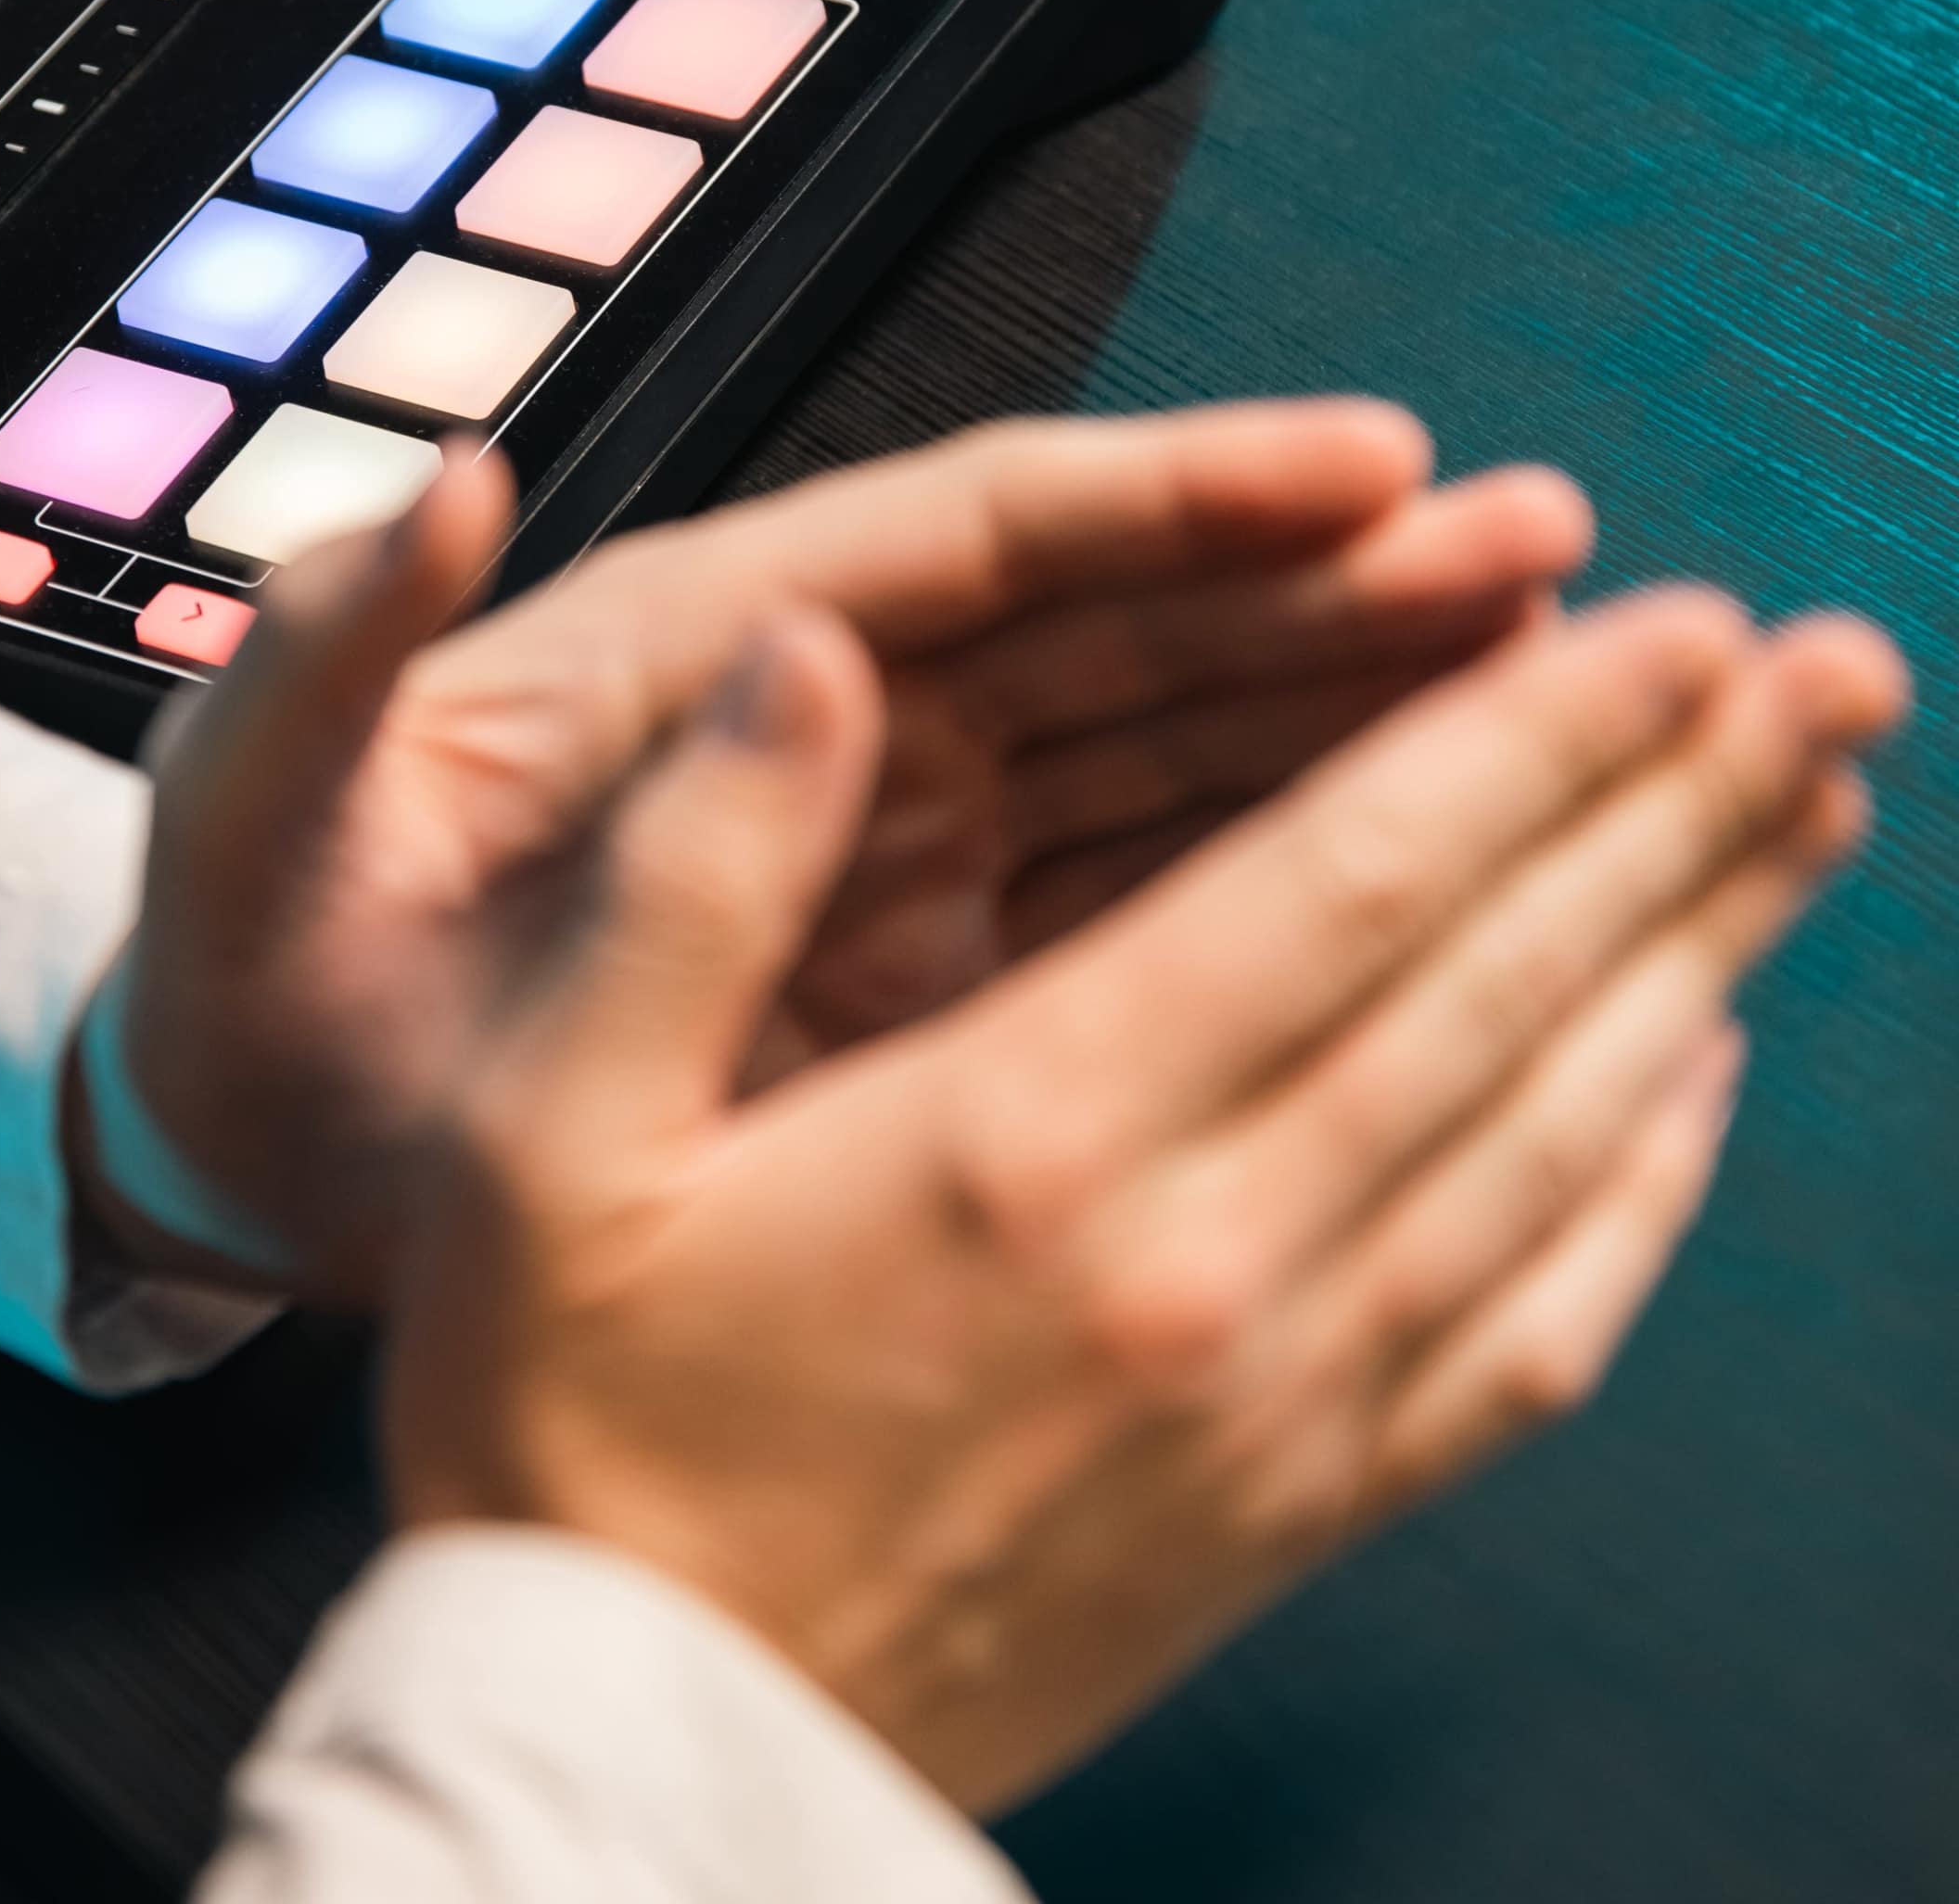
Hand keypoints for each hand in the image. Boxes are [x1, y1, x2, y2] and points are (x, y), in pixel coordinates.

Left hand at [89, 403, 1592, 1293]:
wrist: (239, 1128)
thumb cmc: (247, 955)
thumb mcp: (251, 796)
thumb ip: (334, 646)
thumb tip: (446, 491)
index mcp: (688, 647)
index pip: (968, 538)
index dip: (1173, 494)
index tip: (1361, 466)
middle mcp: (811, 721)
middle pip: (1113, 621)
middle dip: (1325, 583)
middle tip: (1543, 554)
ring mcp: (875, 847)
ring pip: (1156, 748)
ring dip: (1339, 712)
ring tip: (1551, 679)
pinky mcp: (902, 972)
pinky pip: (1121, 897)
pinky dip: (1268, 870)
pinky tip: (1416, 861)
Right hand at [383, 586, 1903, 1814]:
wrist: (633, 1741)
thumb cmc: (566, 1440)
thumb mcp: (535, 1136)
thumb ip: (690, 884)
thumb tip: (813, 658)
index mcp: (1021, 1139)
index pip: (1346, 886)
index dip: (1528, 737)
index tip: (1669, 622)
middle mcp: (1194, 1260)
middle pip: (1504, 989)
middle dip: (1680, 803)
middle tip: (1832, 668)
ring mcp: (1268, 1397)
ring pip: (1552, 1138)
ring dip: (1700, 958)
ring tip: (1812, 820)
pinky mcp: (1286, 1504)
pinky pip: (1527, 1333)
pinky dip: (1640, 1193)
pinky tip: (1692, 1092)